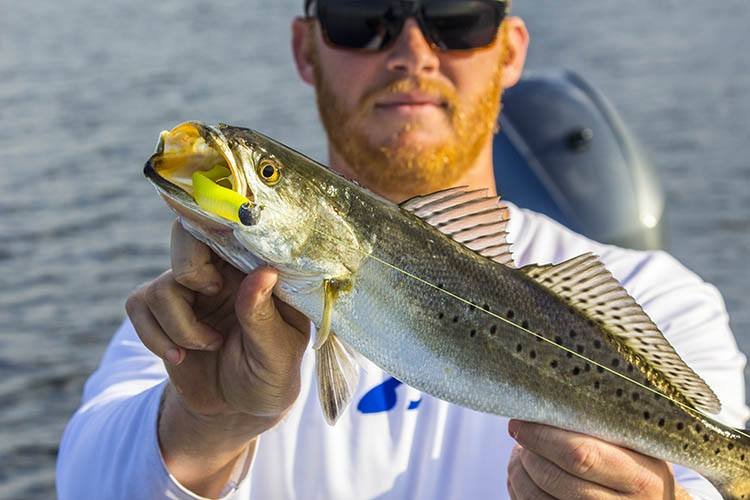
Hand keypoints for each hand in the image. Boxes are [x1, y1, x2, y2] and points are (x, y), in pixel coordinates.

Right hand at [125, 220, 310, 493]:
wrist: (239, 409)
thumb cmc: (271, 375)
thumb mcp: (278, 353)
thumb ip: (264, 315)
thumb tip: (264, 272)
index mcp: (259, 268)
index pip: (238, 225)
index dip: (220, 217)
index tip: (215, 234)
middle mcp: (223, 269)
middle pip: (187, 233)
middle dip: (191, 268)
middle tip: (210, 292)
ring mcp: (190, 287)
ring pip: (164, 283)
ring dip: (182, 325)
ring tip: (210, 345)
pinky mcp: (160, 309)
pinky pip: (139, 305)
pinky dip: (156, 337)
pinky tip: (181, 356)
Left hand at [507, 420, 690, 499]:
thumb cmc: (639, 468)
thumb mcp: (636, 447)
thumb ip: (601, 428)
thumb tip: (545, 404)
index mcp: (641, 477)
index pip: (580, 454)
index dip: (542, 437)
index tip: (520, 420)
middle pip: (554, 478)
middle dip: (528, 453)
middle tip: (519, 433)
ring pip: (538, 499)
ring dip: (518, 472)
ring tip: (520, 452)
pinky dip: (519, 491)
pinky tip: (523, 475)